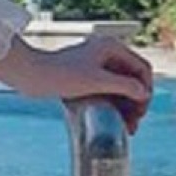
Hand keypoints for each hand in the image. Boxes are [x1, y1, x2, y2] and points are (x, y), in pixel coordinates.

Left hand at [6, 35, 154, 135]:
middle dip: (136, 102)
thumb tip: (144, 93)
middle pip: (132, 79)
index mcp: (112, 47)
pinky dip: (113, 105)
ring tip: (127, 128)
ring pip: (121, 88)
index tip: (141, 111)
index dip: (146, 91)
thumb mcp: (96, 81)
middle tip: (134, 125)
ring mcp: (96, 65)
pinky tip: (114, 121)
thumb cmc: (60, 74)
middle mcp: (106, 54)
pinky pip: (108, 92)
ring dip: (126, 107)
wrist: (29, 75)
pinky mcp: (86, 77)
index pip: (141, 69)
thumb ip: (124, 86)